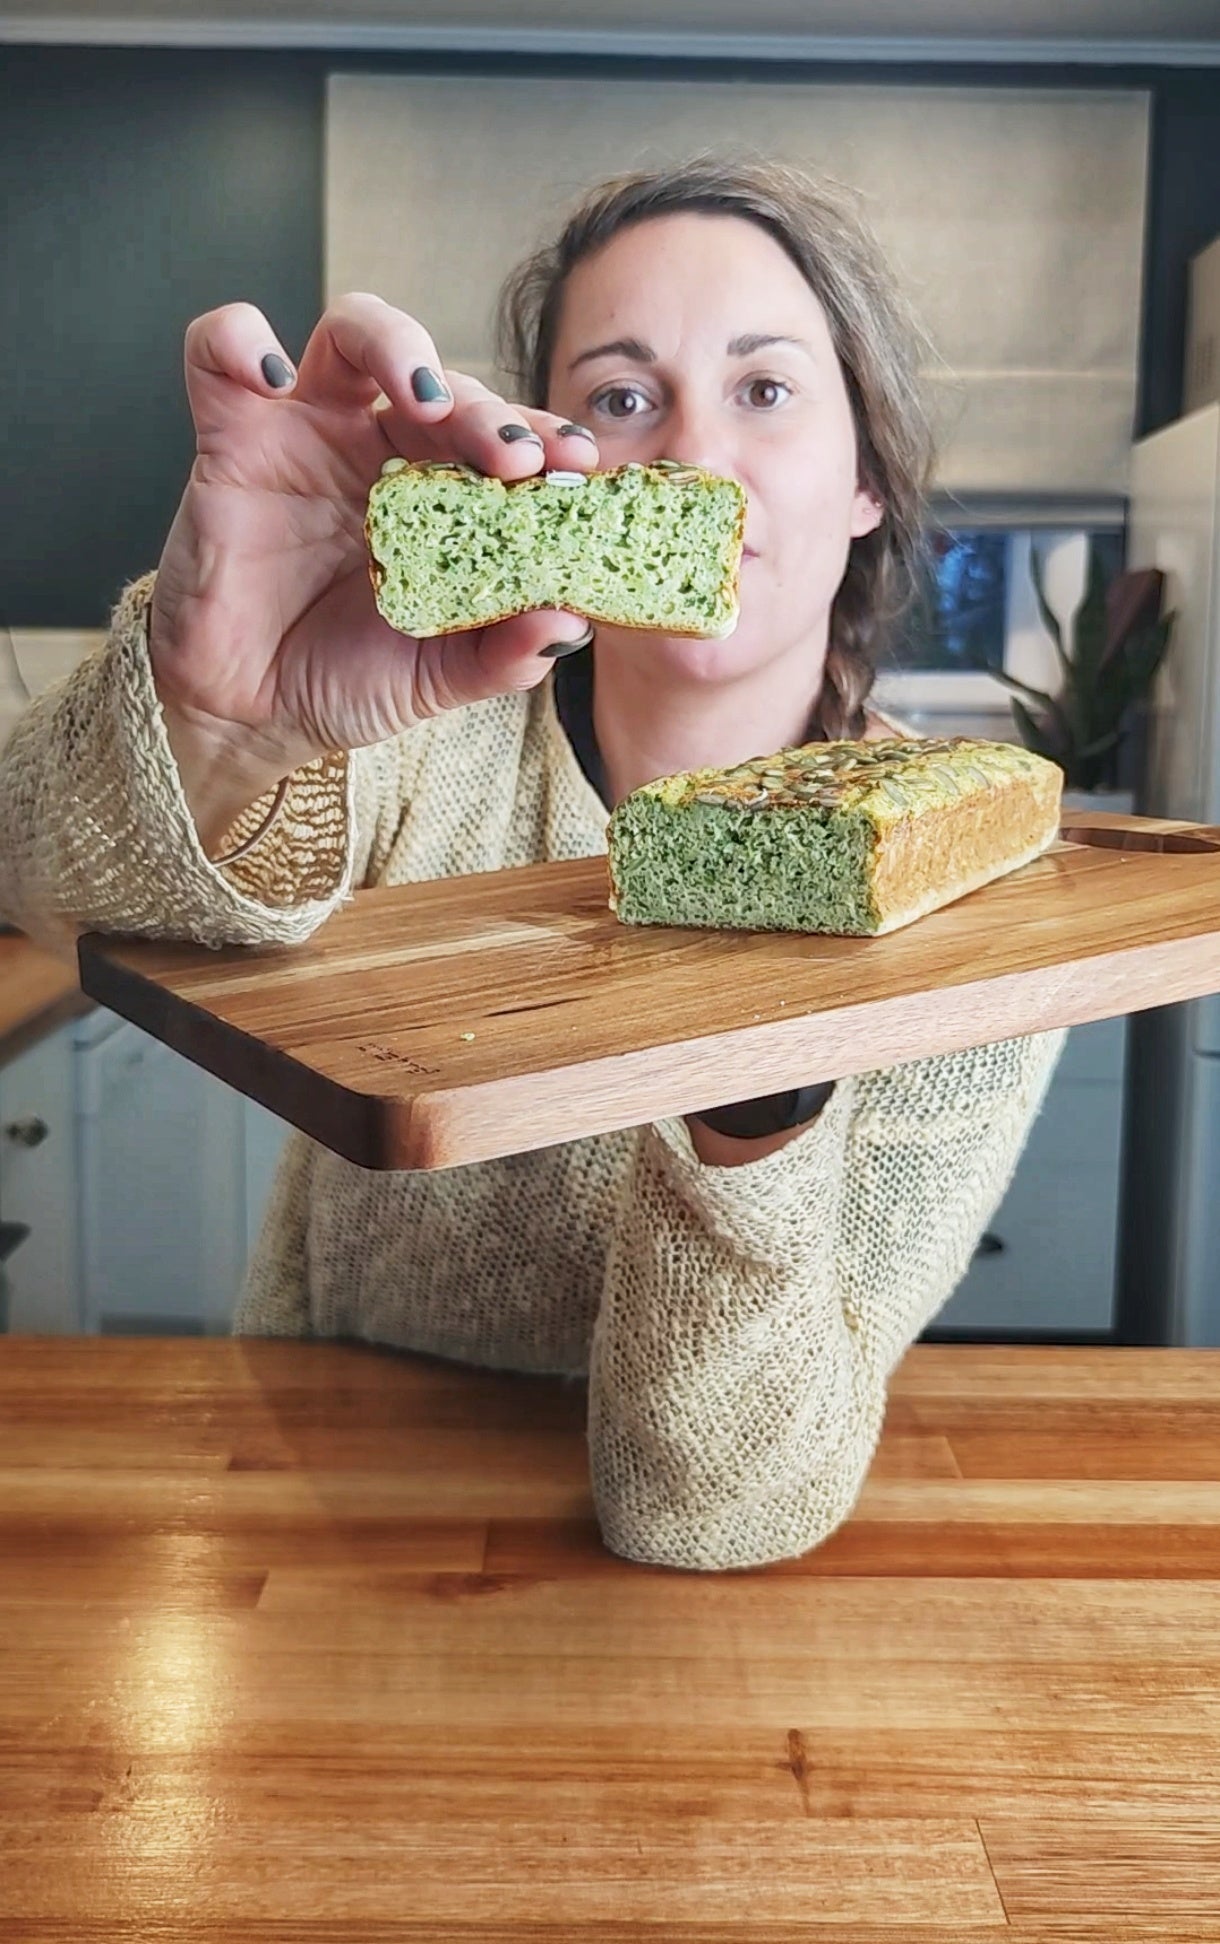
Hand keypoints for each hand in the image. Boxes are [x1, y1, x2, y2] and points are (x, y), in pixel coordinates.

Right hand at [148, 294, 597, 842]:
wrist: (251, 716)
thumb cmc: (347, 681)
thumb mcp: (437, 676)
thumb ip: (502, 653)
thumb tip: (570, 624)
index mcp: (440, 494)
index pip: (498, 437)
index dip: (540, 439)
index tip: (575, 465)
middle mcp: (379, 447)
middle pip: (440, 382)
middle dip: (484, 409)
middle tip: (514, 456)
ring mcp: (305, 432)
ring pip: (352, 334)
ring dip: (395, 344)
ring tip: (423, 398)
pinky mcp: (230, 436)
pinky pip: (220, 355)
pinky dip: (240, 340)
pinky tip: (272, 373)